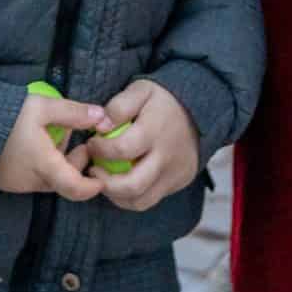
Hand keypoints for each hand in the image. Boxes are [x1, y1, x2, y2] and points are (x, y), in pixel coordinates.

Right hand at [0, 92, 108, 199]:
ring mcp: (17, 183)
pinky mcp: (6, 180)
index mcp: (44, 166)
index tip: (101, 178)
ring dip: (57, 163)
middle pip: (62, 181)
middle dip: (75, 164)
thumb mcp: (43, 107)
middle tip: (78, 141)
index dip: (92, 187)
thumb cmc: (7, 115)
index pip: (75, 188)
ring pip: (47, 179)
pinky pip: (31, 177)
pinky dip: (41, 165)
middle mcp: (31, 181)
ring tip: (54, 134)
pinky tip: (36, 142)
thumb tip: (102, 117)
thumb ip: (73, 113)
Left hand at [91, 79, 200, 212]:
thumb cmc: (162, 100)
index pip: (121, 149)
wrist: (199, 110)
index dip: (99, 150)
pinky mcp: (177, 184)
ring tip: (104, 179)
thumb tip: (100, 127)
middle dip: (104, 183)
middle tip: (92, 170)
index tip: (91, 143)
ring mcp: (173, 174)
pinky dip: (130, 198)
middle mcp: (166, 157)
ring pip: (139, 201)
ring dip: (115, 195)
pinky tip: (120, 183)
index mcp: (155, 130)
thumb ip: (118, 106)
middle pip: (131, 185)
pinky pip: (149, 200)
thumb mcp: (141, 90)